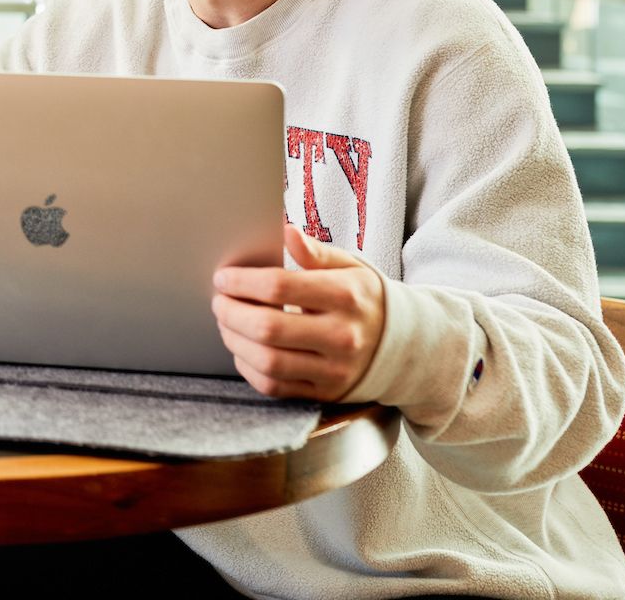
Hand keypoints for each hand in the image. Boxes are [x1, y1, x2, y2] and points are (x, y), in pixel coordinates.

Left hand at [210, 224, 386, 400]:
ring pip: (268, 361)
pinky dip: (248, 367)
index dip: (242, 281)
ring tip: (226, 322)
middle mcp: (342, 336)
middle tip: (219, 301)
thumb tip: (286, 231)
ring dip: (234, 340)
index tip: (223, 278)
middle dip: (231, 312)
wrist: (404, 345)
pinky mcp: (325, 393)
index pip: (280, 286)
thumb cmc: (363, 298)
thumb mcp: (349, 266)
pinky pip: (274, 386)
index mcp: (346, 296)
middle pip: (268, 327)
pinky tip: (242, 349)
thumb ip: (315, 252)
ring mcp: (334, 370)